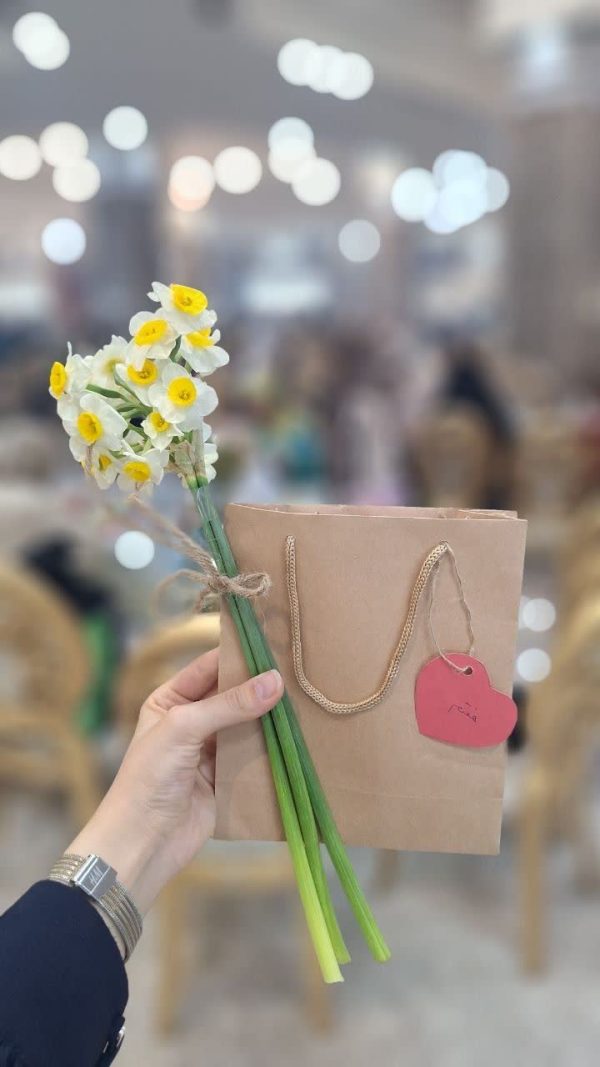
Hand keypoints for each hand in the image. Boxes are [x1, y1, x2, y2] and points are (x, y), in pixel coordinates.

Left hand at [67, 649, 282, 913]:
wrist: (144, 842)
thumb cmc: (149, 778)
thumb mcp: (183, 728)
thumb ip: (229, 704)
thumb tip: (274, 681)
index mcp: (170, 701)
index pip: (208, 667)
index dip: (238, 655)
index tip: (274, 644)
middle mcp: (191, 722)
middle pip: (232, 695)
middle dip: (260, 685)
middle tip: (298, 670)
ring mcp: (211, 751)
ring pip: (247, 725)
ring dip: (270, 716)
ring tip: (306, 697)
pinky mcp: (228, 778)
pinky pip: (255, 756)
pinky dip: (273, 747)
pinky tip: (299, 734)